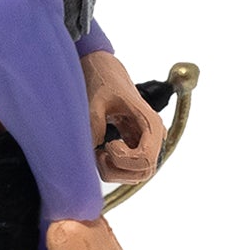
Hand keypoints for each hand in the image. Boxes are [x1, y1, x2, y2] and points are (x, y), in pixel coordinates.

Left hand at [84, 51, 164, 181]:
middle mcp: (154, 137)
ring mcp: (146, 144)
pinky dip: (112, 168)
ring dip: (114, 170)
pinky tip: (99, 151)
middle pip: (144, 171)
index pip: (147, 158)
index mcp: (151, 123)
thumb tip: (94, 148)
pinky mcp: (136, 148)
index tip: (107, 145)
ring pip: (137, 176)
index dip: (123, 159)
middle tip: (99, 152)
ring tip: (98, 151)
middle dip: (118, 168)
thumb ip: (95, 124)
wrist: (105, 74)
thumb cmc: (104, 83)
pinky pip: (129, 170)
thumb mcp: (95, 100)